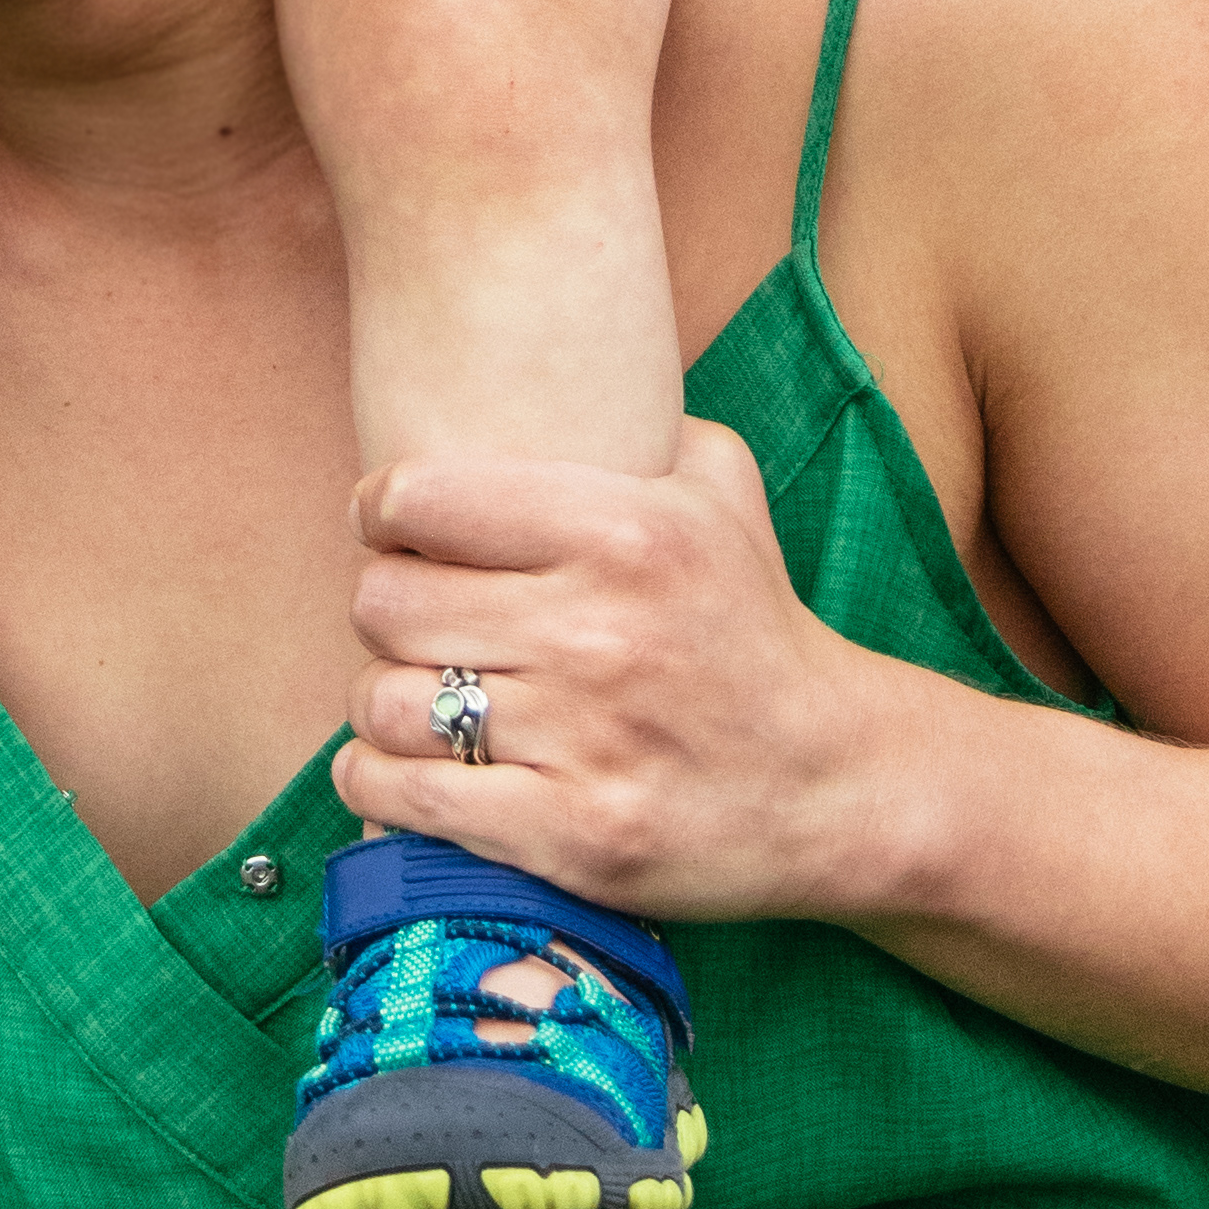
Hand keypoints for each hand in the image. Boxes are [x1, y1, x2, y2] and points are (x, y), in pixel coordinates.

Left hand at [331, 426, 925, 926]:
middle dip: (381, 607)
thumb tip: (531, 370)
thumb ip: (634, 418)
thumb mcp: (718, 486)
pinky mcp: (571, 838)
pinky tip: (392, 765)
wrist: (834, 779)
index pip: (423, 498)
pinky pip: (407, 799)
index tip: (386, 526)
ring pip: (386, 703)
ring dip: (377, 699)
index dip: (381, 510)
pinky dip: (374, 781)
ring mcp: (584, 743)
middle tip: (407, 618)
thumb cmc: (754, 623)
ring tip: (407, 693)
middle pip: (387, 604)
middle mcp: (598, 632)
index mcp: (624, 531)